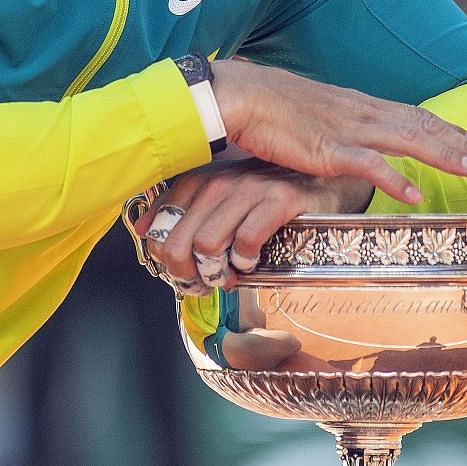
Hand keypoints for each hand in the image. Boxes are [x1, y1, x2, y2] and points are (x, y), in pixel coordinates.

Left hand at [133, 156, 367, 292]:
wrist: (323, 180)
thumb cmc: (267, 198)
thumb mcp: (222, 203)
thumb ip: (184, 215)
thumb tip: (143, 233)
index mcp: (200, 182)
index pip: (160, 226)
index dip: (165, 260)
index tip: (182, 275)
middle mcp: (220, 182)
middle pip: (178, 241)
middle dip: (186, 274)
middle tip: (203, 285)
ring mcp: (250, 189)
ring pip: (207, 243)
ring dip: (215, 272)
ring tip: (228, 276)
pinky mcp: (280, 199)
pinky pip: (247, 239)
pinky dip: (245, 260)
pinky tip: (252, 262)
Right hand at [208, 60, 466, 206]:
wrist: (240, 96)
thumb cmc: (271, 109)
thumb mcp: (317, 116)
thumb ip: (342, 131)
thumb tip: (358, 147)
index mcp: (362, 107)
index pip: (418, 118)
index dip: (452, 132)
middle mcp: (364, 113)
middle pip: (424, 127)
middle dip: (464, 143)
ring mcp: (348, 130)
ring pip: (408, 140)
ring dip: (444, 155)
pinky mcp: (326, 148)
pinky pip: (367, 164)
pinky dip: (393, 177)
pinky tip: (413, 193)